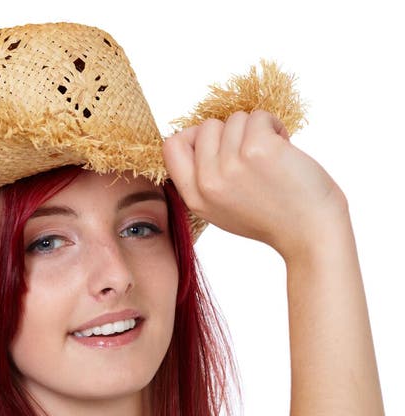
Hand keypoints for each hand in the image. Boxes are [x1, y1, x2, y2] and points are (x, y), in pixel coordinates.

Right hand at [162, 109, 347, 260]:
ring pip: (234, 118)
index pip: (171, 146)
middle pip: (206, 127)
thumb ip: (205, 179)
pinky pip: (258, 116)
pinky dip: (274, 126)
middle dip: (232, 133)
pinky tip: (284, 150)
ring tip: (271, 157)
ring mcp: (231, 165)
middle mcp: (208, 182)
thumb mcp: (224, 209)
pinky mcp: (257, 149)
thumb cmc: (274, 218)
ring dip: (256, 130)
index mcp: (196, 198)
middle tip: (252, 157)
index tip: (220, 146)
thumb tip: (199, 135)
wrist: (310, 233)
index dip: (195, 137)